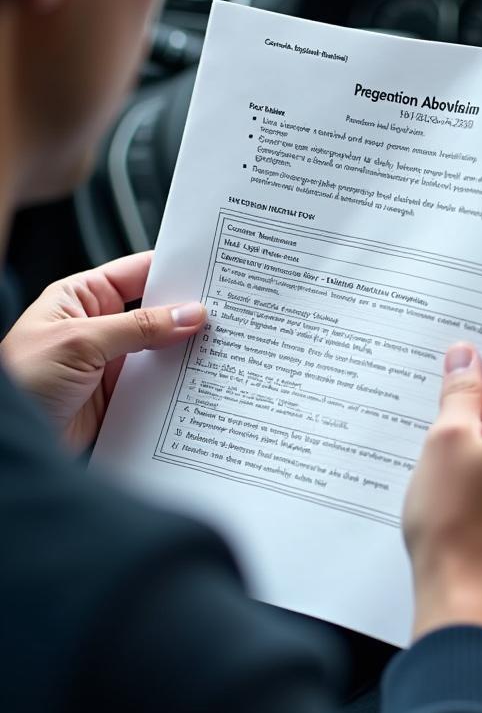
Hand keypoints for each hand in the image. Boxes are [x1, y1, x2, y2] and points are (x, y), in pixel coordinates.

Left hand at [0, 253, 204, 451]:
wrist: (7, 443)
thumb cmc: (19, 380)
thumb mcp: (80, 342)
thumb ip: (138, 327)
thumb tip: (189, 313)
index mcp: (82, 298)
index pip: (138, 272)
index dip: (175, 269)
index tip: (213, 272)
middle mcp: (100, 326)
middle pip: (157, 312)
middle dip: (190, 313)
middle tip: (229, 312)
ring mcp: (111, 362)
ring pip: (162, 350)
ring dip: (188, 351)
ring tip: (223, 346)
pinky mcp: (119, 395)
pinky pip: (158, 384)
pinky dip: (179, 383)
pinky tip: (201, 380)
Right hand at [403, 341, 481, 638]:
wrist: (466, 598)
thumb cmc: (456, 523)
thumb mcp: (447, 441)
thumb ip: (460, 393)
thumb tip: (465, 352)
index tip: (467, 320)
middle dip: (476, 370)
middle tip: (438, 355)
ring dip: (468, 406)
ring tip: (431, 395)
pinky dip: (469, 441)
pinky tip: (440, 445)